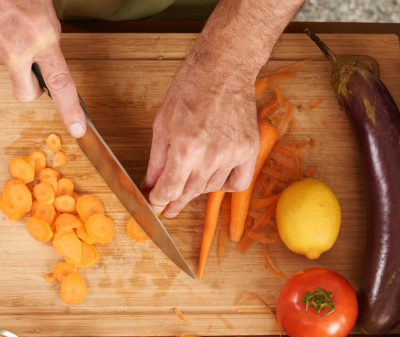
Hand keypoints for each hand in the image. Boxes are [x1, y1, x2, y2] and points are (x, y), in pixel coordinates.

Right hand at [0, 0, 85, 137]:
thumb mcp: (41, 6)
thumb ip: (47, 34)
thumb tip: (48, 49)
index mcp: (39, 36)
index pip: (60, 82)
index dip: (70, 109)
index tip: (77, 128)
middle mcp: (15, 49)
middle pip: (26, 94)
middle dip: (32, 89)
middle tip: (34, 71)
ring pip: (6, 65)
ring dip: (10, 52)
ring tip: (7, 22)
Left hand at [142, 54, 258, 217]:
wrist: (224, 68)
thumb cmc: (191, 87)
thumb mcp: (162, 123)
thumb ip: (156, 161)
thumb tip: (150, 186)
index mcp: (185, 149)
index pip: (169, 190)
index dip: (159, 201)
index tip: (155, 204)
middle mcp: (210, 157)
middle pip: (189, 193)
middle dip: (175, 201)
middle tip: (169, 206)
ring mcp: (232, 155)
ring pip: (211, 188)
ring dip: (197, 188)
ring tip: (190, 176)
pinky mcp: (249, 150)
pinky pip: (238, 183)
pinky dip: (226, 185)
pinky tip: (216, 177)